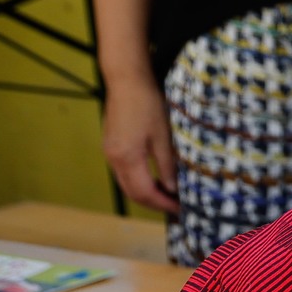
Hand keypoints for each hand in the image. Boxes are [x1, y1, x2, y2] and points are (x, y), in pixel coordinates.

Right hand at [102, 70, 178, 214]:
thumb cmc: (148, 105)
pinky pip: (124, 173)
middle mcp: (113, 158)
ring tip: (170, 197)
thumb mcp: (164, 137)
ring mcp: (109, 152)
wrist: (126, 81)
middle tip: (178, 208)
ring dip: (147, 194)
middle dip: (155, 204)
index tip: (182, 210)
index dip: (163, 205)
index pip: (144, 193)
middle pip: (133, 193)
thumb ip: (167, 166)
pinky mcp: (110, 146)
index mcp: (127, 157)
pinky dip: (140, 182)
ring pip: (127, 185)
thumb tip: (172, 190)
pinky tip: (156, 180)